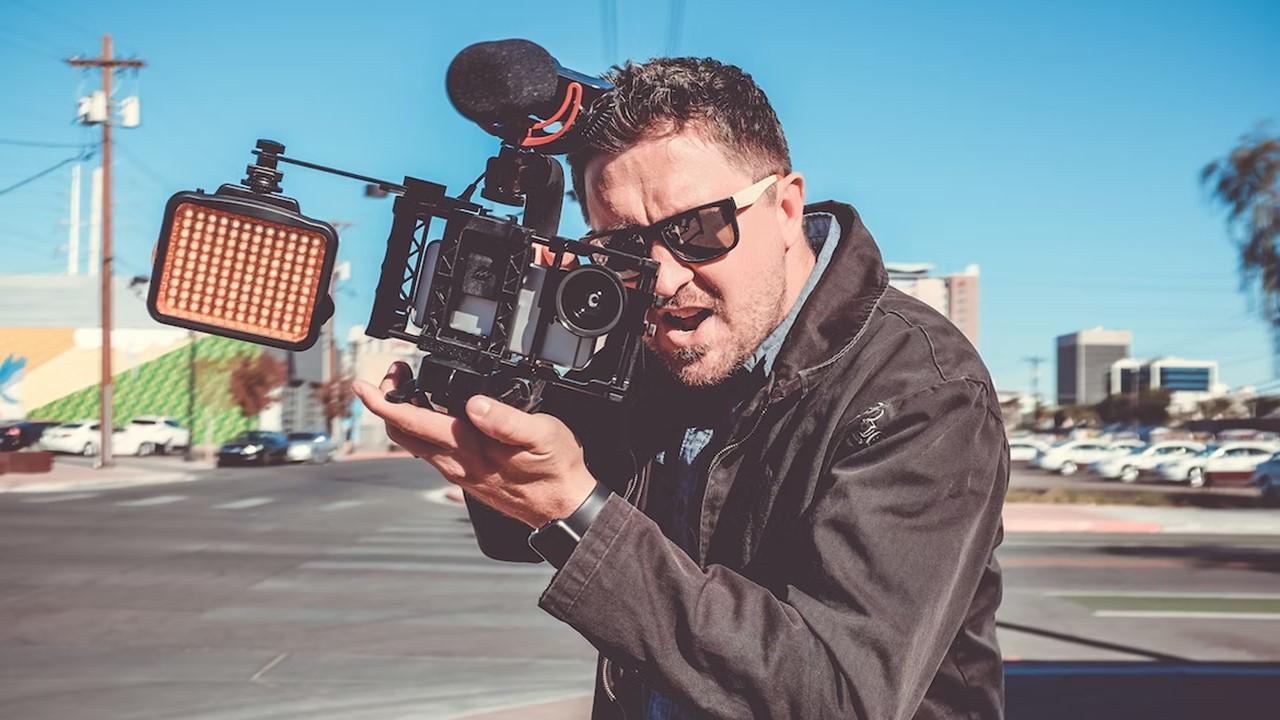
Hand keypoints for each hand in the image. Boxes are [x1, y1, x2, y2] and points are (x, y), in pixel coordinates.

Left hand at [352, 362, 598, 527]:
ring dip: (405, 412)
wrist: (563, 507)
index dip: (384, 402)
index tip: (365, 385)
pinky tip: (438, 411)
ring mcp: (458, 471)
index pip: (413, 423)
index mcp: (469, 450)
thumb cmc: (555, 472)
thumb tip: (475, 403)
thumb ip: (507, 420)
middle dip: (389, 401)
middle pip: (403, 433)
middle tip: (397, 373)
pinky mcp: (466, 474)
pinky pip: (432, 449)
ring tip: (415, 384)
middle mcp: (456, 464)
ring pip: (415, 442)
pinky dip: (424, 426)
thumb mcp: (543, 436)